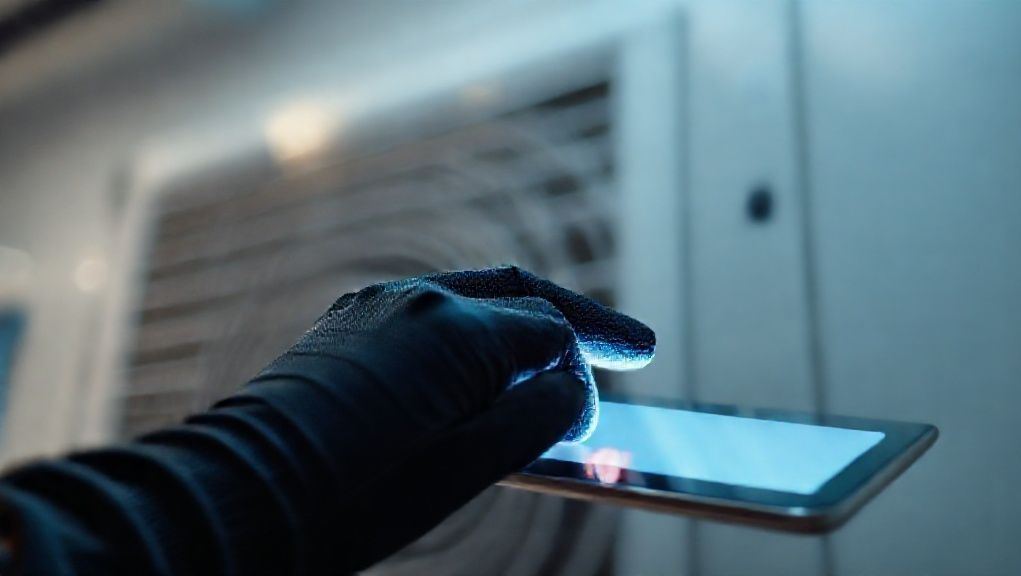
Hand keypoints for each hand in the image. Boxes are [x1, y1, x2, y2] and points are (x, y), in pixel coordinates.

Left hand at [242, 266, 654, 569]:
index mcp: (455, 329)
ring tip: (561, 353)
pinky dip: (473, 328)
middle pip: (523, 295)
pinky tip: (484, 358)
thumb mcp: (468, 466)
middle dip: (580, 319)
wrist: (244, 495)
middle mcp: (418, 298)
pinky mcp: (350, 321)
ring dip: (524, 321)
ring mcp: (378, 304)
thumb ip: (537, 419)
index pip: (550, 333)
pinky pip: (430, 309)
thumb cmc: (356, 495)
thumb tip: (575, 393)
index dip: (588, 370)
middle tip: (635, 345)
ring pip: (475, 296)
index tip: (604, 410)